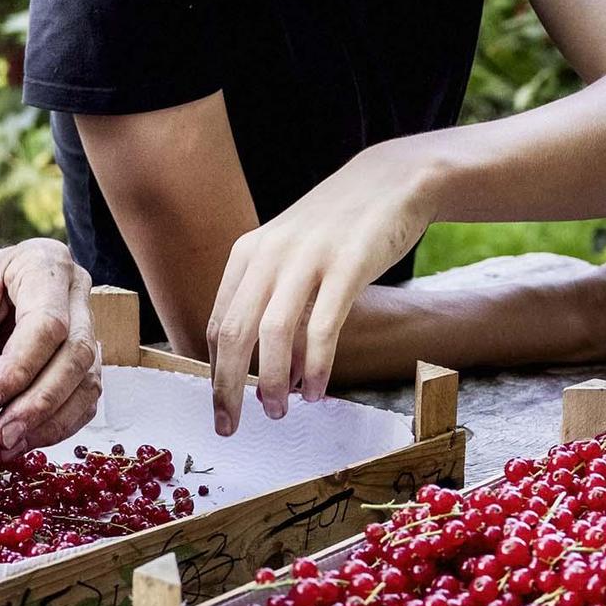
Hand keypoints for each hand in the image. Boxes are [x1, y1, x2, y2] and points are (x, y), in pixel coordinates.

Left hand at [0, 238, 100, 455]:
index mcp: (42, 263)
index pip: (46, 324)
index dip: (18, 371)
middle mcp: (74, 290)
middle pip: (75, 354)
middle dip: (37, 403)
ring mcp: (85, 323)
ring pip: (85, 381)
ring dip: (48, 422)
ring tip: (4, 445)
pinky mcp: (81, 358)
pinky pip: (82, 398)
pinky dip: (54, 426)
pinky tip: (20, 441)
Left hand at [206, 143, 434, 432]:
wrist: (390, 180)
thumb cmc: (338, 227)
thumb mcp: (290, 254)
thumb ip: (273, 301)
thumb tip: (272, 369)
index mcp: (248, 253)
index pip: (219, 323)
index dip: (215, 371)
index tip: (220, 407)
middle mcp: (270, 255)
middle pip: (235, 333)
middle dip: (228, 387)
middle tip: (230, 425)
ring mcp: (308, 259)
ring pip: (272, 334)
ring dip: (271, 382)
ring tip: (278, 411)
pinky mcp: (348, 266)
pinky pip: (322, 327)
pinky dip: (314, 366)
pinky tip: (316, 391)